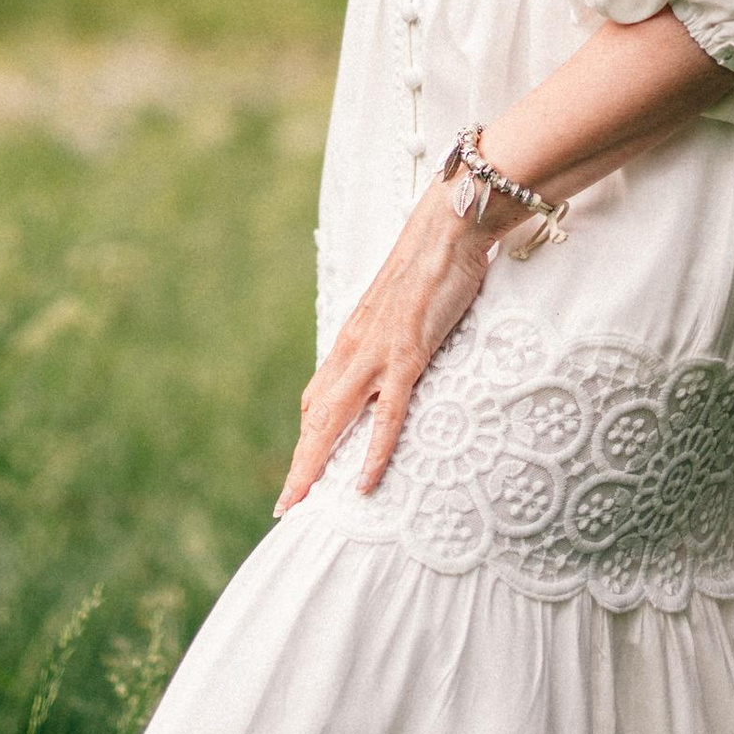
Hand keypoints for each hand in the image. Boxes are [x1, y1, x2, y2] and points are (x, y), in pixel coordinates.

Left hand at [275, 187, 493, 513]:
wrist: (447, 228)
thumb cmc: (432, 263)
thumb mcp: (403, 307)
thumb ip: (392, 333)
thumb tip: (395, 352)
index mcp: (352, 339)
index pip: (318, 398)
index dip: (307, 437)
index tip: (300, 471)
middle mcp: (354, 349)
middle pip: (316, 418)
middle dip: (300, 464)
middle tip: (286, 506)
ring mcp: (377, 353)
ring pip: (335, 420)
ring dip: (314, 464)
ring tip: (302, 503)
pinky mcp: (406, 354)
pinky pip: (387, 413)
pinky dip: (374, 451)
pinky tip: (365, 481)